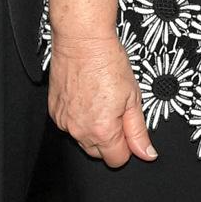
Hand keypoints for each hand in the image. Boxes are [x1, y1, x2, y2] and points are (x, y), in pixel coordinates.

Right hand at [46, 31, 155, 168]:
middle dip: (110, 140)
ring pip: (83, 140)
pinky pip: (69, 126)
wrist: (82, 41)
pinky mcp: (54, 112)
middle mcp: (79, 130)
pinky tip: (86, 98)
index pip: (117, 160)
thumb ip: (138, 131)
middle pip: (98, 153)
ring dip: (93, 129)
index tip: (128, 130)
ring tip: (100, 101)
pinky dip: (79, 118)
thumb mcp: (133, 98)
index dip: (127, 146)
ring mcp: (63, 122)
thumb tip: (146, 153)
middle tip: (115, 112)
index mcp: (102, 130)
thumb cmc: (108, 62)